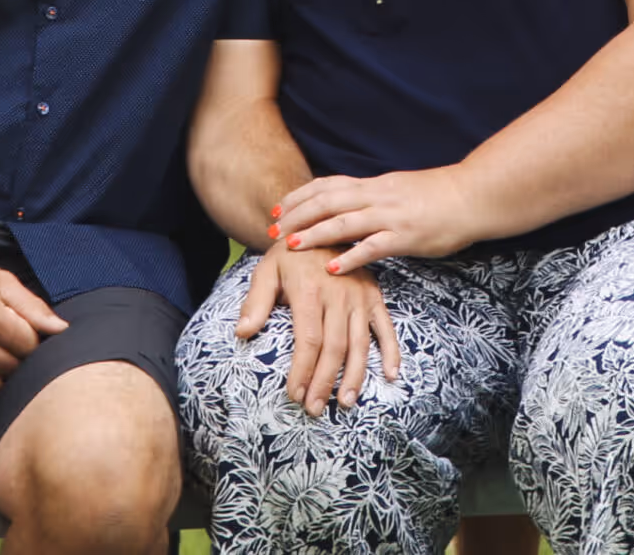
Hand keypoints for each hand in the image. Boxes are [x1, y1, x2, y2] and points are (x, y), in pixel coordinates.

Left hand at [237, 243, 398, 415]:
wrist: (319, 225)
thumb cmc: (289, 255)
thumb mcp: (266, 270)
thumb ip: (255, 302)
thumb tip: (242, 333)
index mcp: (310, 289)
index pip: (308, 340)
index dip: (302, 371)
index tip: (294, 394)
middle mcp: (338, 293)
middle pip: (334, 347)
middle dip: (324, 382)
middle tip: (314, 408)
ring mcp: (360, 295)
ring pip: (359, 343)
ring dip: (354, 376)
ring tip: (345, 403)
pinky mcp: (374, 296)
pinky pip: (386, 327)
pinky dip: (391, 351)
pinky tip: (390, 375)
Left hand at [272, 167, 479, 272]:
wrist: (470, 196)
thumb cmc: (436, 196)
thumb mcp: (397, 189)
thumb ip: (372, 197)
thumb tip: (347, 205)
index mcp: (373, 184)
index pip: (327, 185)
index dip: (300, 196)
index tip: (277, 208)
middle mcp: (377, 196)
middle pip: (327, 200)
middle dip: (297, 215)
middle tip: (273, 230)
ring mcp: (390, 215)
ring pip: (344, 221)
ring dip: (315, 233)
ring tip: (291, 246)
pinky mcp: (406, 236)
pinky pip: (372, 246)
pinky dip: (350, 257)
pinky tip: (332, 269)